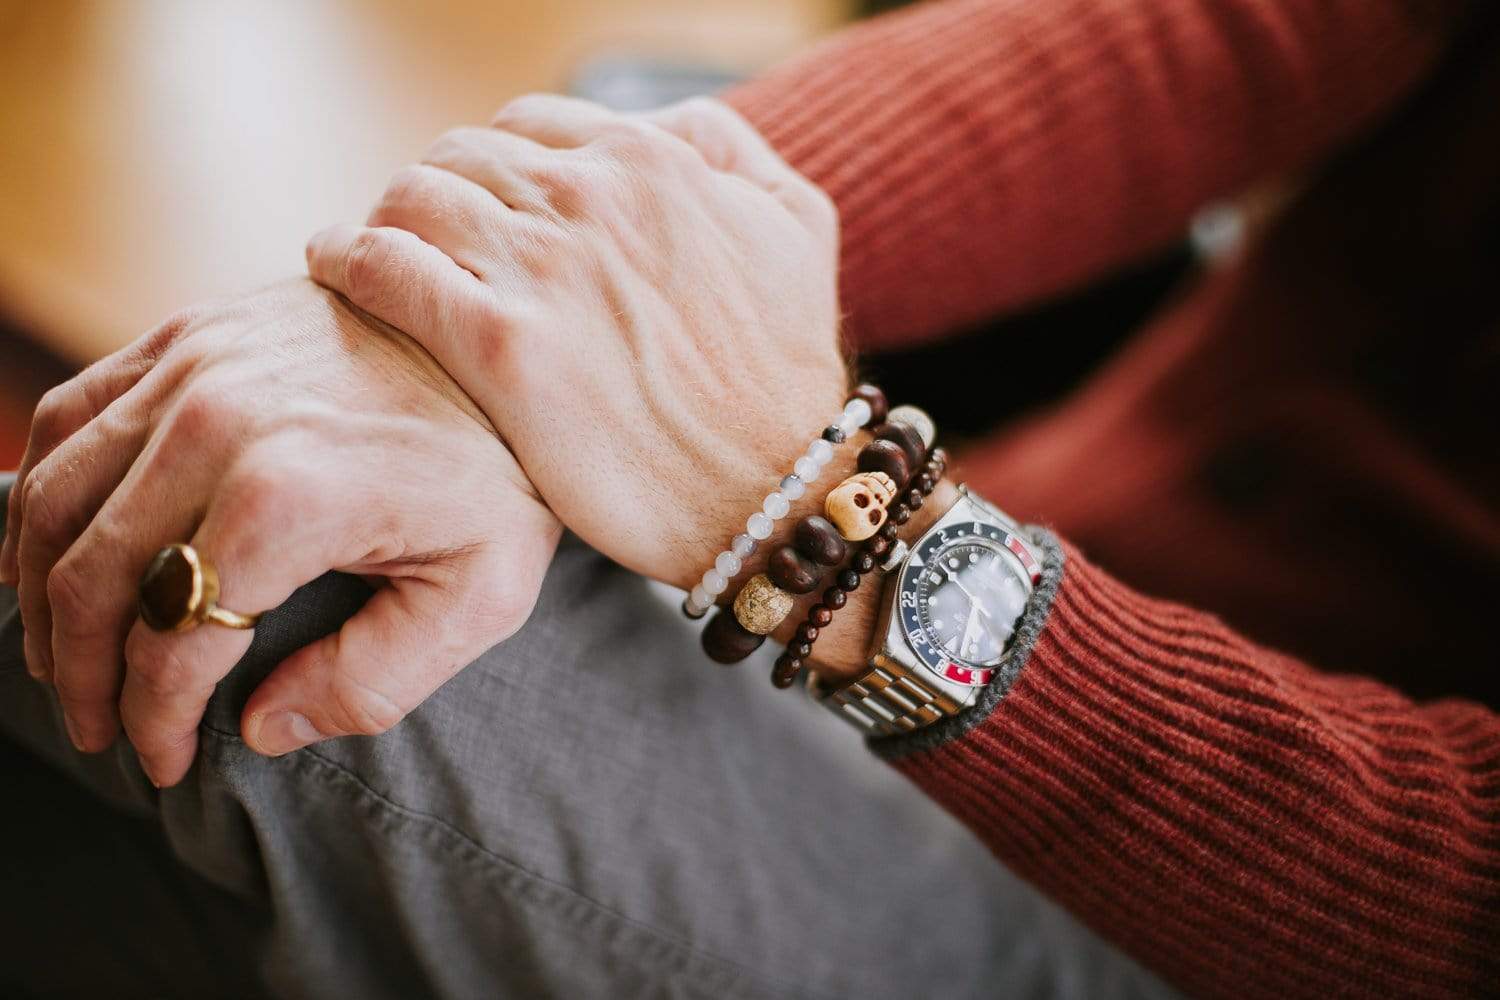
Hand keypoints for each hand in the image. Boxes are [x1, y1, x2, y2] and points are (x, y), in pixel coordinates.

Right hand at [0, 280, 559, 784]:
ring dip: (38, 592)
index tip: (163, 761)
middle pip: (90, 577)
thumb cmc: (505, 471)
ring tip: (61, 656)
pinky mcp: (186, 334)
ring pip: (55, 498)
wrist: (506, 342)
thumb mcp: (483, 593)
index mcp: (287, 499)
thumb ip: (373, 680)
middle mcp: (217, 425)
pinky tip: (50, 547)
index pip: (173, 644)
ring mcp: (192, 368)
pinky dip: (39, 491)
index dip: (152, 719)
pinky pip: (68, 417)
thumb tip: (259, 728)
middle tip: (97, 727)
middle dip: (81, 675)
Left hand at [305, 95, 847, 593]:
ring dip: (385, 220)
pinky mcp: (502, 348)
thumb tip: (663, 122)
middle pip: (462, 156)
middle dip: (438, 192)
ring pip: (412, 198)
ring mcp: (543, 269)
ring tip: (372, 257)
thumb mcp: (798, 226)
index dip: (494, 167)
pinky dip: (347, 257)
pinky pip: (386, 268)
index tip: (481, 211)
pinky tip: (337, 270)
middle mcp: (591, 198)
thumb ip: (729, 149)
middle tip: (423, 242)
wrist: (778, 489)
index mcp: (651, 161)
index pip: (528, 126)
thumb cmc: (787, 373)